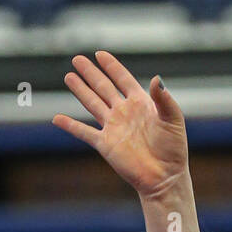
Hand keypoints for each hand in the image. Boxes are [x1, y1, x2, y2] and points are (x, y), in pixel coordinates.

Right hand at [53, 53, 187, 200]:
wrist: (164, 177)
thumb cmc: (173, 150)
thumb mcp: (174, 120)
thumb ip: (164, 100)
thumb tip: (157, 79)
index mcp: (141, 103)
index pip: (123, 79)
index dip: (112, 67)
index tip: (100, 54)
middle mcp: (124, 113)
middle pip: (103, 87)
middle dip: (91, 73)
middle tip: (77, 59)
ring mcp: (114, 128)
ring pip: (92, 104)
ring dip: (80, 90)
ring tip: (69, 76)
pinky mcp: (106, 145)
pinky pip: (84, 132)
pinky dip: (70, 126)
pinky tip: (57, 119)